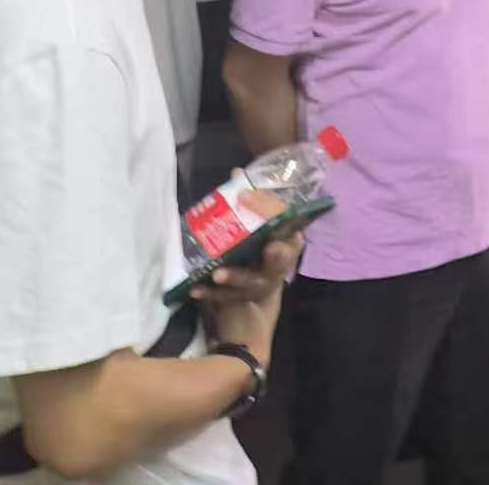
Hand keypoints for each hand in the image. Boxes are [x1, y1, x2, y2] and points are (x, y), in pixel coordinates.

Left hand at [198, 189, 303, 367]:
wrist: (243, 317)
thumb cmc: (245, 259)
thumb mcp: (247, 232)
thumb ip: (245, 205)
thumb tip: (236, 172)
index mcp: (284, 245)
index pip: (293, 231)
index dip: (285, 223)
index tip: (268, 212)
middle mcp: (278, 267)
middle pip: (282, 259)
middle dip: (278, 253)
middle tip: (270, 248)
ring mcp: (264, 287)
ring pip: (254, 281)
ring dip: (236, 276)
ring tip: (218, 274)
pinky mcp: (244, 303)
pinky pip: (229, 299)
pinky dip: (211, 294)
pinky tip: (195, 290)